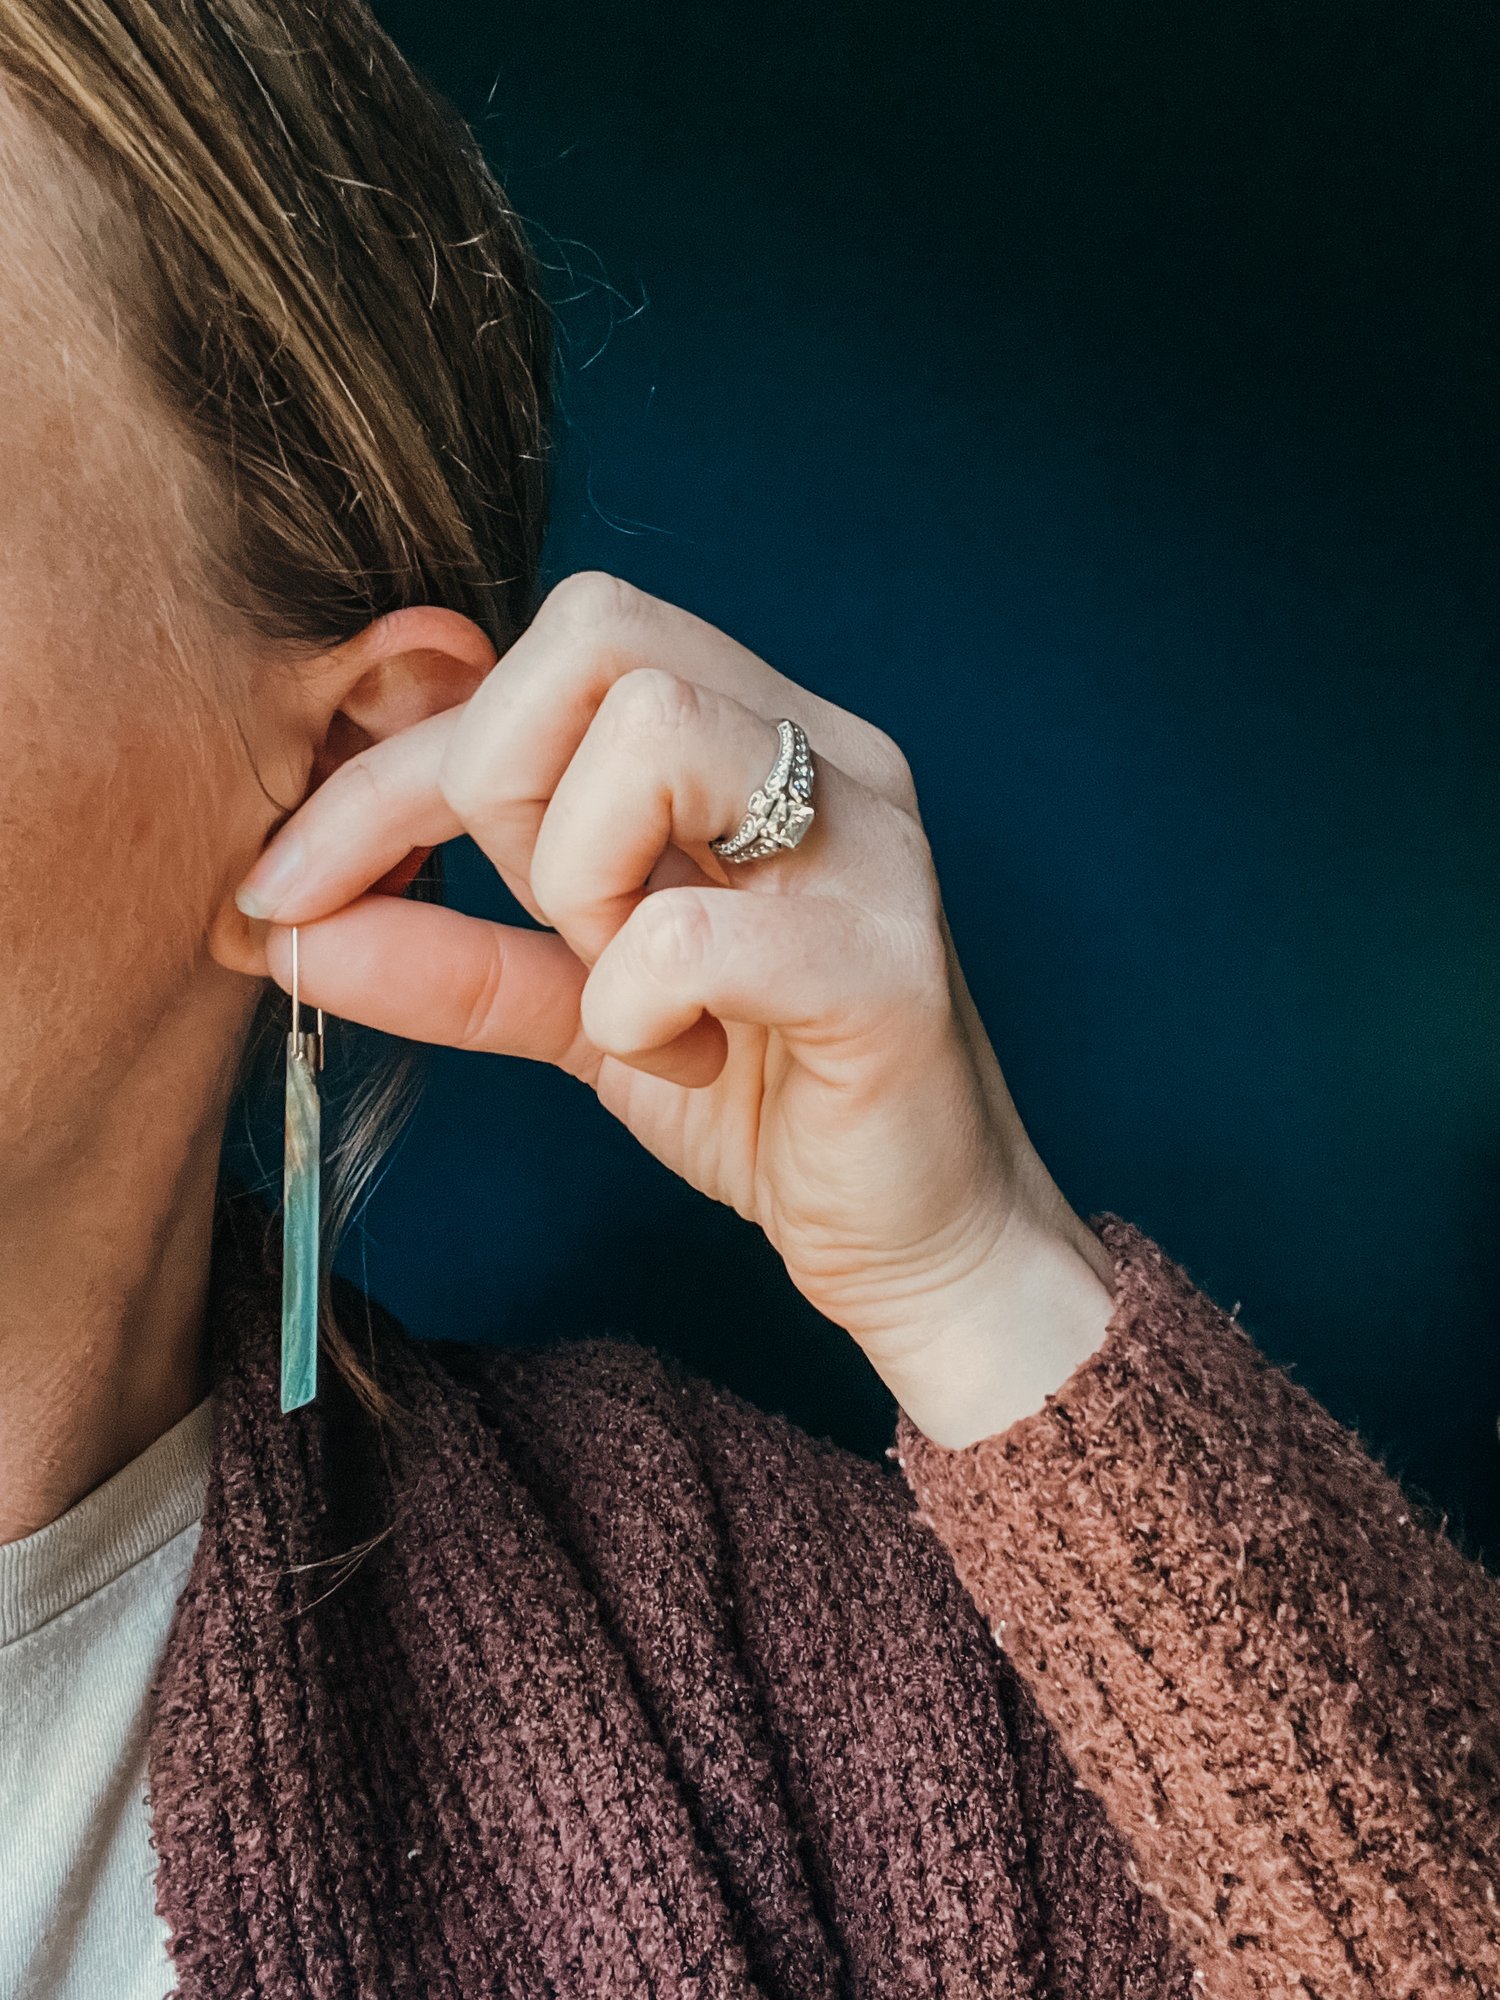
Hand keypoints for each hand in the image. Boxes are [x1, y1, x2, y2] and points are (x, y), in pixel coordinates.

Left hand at [218, 573, 1113, 1445]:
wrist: (920, 1239)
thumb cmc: (764, 1100)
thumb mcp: (579, 1011)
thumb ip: (451, 955)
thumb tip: (283, 924)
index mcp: (752, 735)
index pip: (539, 662)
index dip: (386, 770)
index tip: (286, 885)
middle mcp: (821, 750)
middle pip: (597, 628)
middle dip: (500, 781)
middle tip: (548, 922)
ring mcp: (866, 841)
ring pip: (653, 732)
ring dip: (583, 882)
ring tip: (633, 989)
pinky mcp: (886, 961)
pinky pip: (691, 931)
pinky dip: (635, 1008)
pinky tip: (686, 1059)